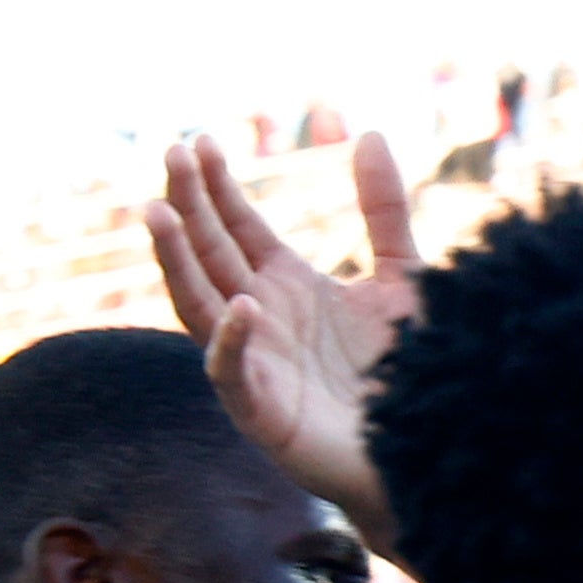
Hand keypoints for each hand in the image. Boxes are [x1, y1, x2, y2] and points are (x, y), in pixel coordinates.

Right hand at [146, 132, 420, 555]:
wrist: (423, 449)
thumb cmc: (408, 370)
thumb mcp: (402, 274)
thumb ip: (382, 209)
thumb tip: (366, 133)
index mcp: (286, 287)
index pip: (236, 228)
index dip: (216, 187)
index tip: (198, 141)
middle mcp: (260, 320)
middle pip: (210, 255)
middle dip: (188, 205)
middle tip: (172, 154)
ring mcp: (255, 366)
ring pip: (199, 306)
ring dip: (177, 261)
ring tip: (159, 213)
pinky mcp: (264, 414)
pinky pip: (233, 374)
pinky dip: (232, 341)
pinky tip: (241, 305)